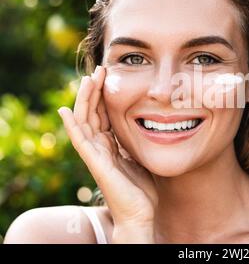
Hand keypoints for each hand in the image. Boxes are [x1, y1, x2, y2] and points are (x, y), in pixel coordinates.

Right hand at [57, 65, 157, 242]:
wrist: (140, 214)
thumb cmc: (142, 189)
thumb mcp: (141, 157)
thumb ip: (136, 142)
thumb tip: (148, 125)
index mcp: (111, 145)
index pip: (104, 114)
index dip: (104, 95)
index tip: (109, 76)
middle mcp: (101, 147)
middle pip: (92, 113)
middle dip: (95, 91)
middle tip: (99, 69)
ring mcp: (96, 155)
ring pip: (84, 121)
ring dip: (85, 99)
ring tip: (88, 79)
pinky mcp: (96, 163)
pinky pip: (80, 141)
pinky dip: (72, 125)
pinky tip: (66, 111)